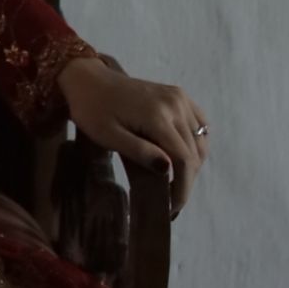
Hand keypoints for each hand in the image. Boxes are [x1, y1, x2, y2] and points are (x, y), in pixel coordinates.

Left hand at [59, 54, 208, 210]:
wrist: (88, 79)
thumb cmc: (91, 110)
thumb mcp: (107, 135)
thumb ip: (138, 151)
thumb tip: (168, 169)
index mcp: (158, 116)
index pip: (184, 159)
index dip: (183, 188)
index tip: (172, 208)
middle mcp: (176, 104)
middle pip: (194, 152)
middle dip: (187, 180)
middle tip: (171, 200)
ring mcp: (180, 97)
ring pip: (200, 140)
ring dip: (192, 164)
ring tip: (175, 181)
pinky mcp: (179, 94)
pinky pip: (199, 124)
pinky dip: (196, 144)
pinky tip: (183, 156)